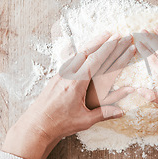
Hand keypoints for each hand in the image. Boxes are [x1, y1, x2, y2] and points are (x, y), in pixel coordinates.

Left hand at [2, 32, 131, 158]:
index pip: (94, 60)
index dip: (106, 48)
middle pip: (85, 52)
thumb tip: (121, 112)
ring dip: (90, 45)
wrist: (36, 125)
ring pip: (77, 54)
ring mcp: (60, 75)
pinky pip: (70, 60)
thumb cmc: (59, 124)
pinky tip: (82, 52)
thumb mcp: (85, 120)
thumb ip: (104, 113)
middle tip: (112, 33)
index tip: (116, 39)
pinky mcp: (56, 77)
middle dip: (100, 41)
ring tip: (101, 38)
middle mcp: (68, 75)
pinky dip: (80, 53)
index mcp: (76, 83)